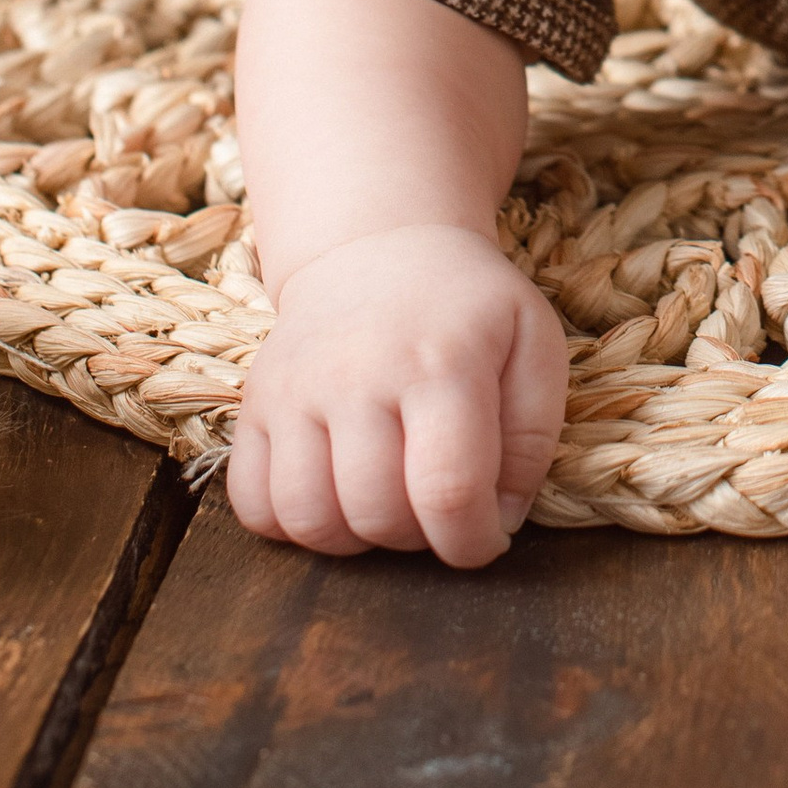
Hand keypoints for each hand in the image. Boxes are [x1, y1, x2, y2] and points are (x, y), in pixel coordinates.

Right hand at [229, 223, 569, 568]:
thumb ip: (534, 437)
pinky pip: (253, 505)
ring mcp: (294, 389)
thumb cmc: (466, 307)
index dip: (473, 541)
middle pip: (377, 513)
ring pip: (309, 519)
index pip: (448, 491)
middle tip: (436, 508)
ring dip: (355, 540)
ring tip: (387, 503)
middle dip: (418, 539)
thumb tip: (501, 520)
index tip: (487, 537)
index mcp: (441, 361)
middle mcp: (357, 374)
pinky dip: (292, 526)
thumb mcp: (532, 342)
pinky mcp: (253, 404)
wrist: (379, 245)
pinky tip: (335, 496)